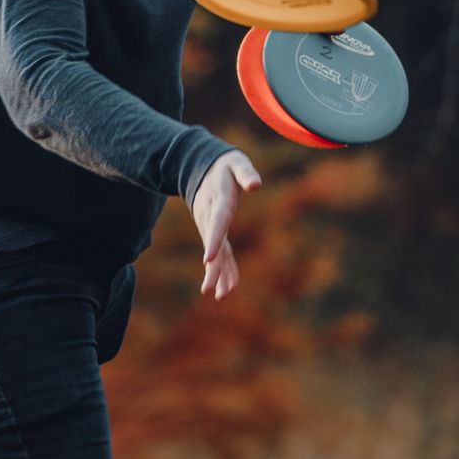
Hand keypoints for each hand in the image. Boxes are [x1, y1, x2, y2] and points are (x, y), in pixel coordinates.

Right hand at [192, 149, 261, 300]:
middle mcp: (210, 217)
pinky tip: (228, 287)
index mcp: (219, 201)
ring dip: (217, 275)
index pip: (216, 223)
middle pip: (212, 245)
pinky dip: (224, 269)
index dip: (213, 240)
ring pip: (215, 253)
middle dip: (212, 268)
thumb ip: (246, 173)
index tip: (208, 259)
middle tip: (209, 290)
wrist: (201, 167)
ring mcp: (210, 226)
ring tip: (220, 296)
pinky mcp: (213, 231)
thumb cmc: (224, 166)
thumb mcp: (236, 163)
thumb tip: (256, 184)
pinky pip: (220, 252)